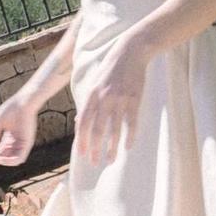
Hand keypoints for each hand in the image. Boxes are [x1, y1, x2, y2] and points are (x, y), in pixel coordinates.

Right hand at [0, 92, 39, 170]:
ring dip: (1, 162)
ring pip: (11, 160)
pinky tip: (2, 159)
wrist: (23, 102)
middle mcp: (14, 143)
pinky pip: (20, 158)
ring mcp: (21, 144)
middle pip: (2, 157)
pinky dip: (11, 161)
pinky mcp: (27, 143)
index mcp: (7, 139)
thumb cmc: (11, 108)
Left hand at [74, 34, 150, 167]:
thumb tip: (80, 122)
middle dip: (95, 148)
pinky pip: (132, 123)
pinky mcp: (135, 100)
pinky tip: (128, 147)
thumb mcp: (95, 83)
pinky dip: (130, 137)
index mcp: (92, 95)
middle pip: (98, 130)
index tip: (82, 154)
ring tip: (110, 160)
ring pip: (115, 130)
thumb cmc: (111, 69)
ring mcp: (120, 99)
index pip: (84, 123)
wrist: (131, 52)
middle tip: (95, 163)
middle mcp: (104, 99)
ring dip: (112, 148)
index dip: (82, 140)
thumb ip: (88, 103)